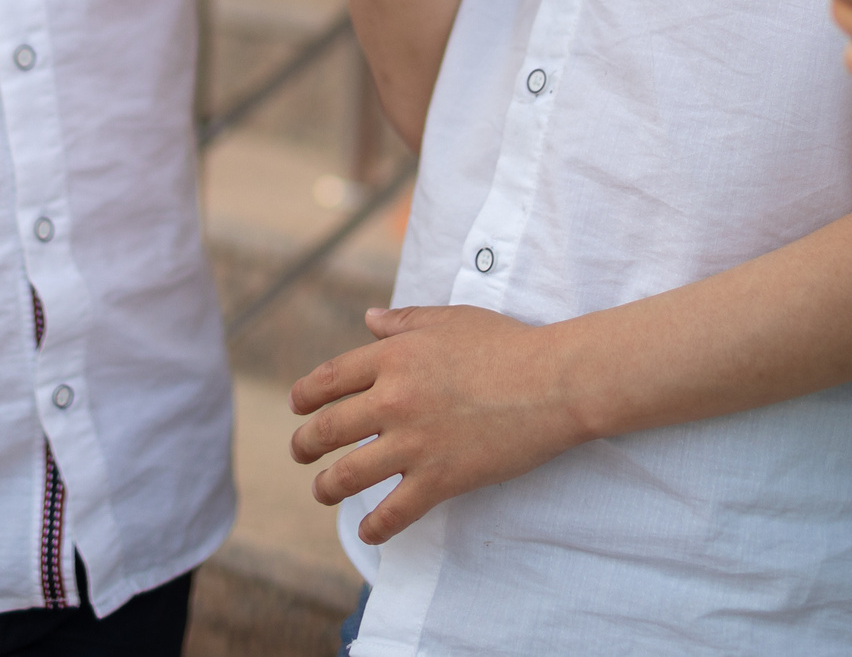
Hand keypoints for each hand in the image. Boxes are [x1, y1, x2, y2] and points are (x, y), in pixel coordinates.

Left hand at [289, 304, 591, 543]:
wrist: (553, 383)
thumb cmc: (507, 344)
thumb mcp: (451, 320)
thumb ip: (404, 321)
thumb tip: (368, 319)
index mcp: (393, 357)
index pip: (329, 379)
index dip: (304, 396)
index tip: (297, 407)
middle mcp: (394, 401)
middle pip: (327, 429)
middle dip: (304, 445)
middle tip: (300, 452)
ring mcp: (414, 444)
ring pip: (347, 475)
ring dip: (326, 487)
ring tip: (323, 490)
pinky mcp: (440, 479)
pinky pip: (393, 513)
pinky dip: (374, 527)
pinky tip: (367, 531)